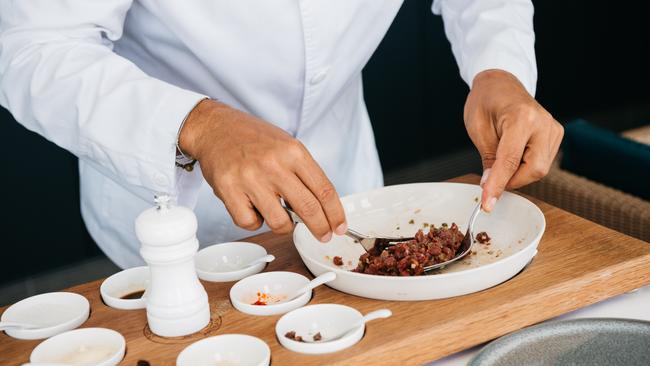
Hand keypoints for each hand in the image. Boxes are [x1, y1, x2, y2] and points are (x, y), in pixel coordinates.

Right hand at [179, 99, 346, 241]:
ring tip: (279, 215)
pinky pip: (250, 223)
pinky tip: (253, 207)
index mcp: (293, 152)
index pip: (324, 190)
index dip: (336, 214)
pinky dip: (255, 221)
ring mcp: (250, 178)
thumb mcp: (287, 146)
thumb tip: (323, 208)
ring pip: (279, 222)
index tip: (339, 227)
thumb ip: (304, 174)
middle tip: (323, 235)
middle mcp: (274, 164)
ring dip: (284, 226)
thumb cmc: (254, 139)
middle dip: (320, 228)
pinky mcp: (229, 190)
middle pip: (308, 209)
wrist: (216, 128)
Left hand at [464, 69, 563, 211]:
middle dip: (511, 180)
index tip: (488, 204)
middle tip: (492, 178)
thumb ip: (488, 159)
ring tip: (501, 155)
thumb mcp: (478, 128)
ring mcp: (553, 128)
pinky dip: (525, 165)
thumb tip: (491, 186)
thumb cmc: (485, 101)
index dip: (498, 185)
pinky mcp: (556, 134)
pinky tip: (514, 152)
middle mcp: (543, 123)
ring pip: (539, 169)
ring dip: (517, 173)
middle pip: (534, 170)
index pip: (510, 161)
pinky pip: (542, 162)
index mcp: (522, 117)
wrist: (500, 83)